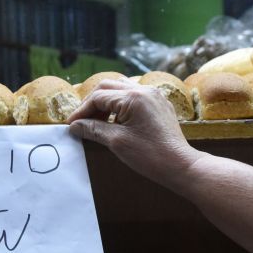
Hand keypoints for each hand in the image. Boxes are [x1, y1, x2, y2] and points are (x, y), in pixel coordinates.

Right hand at [67, 80, 203, 189]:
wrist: (180, 165)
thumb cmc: (150, 155)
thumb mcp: (117, 142)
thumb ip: (93, 129)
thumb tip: (75, 126)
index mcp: (134, 97)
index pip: (99, 97)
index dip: (82, 111)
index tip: (71, 124)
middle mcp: (144, 90)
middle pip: (108, 87)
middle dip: (92, 103)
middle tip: (81, 121)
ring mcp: (153, 95)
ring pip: (120, 89)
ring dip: (105, 102)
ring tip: (95, 121)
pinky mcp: (158, 104)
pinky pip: (133, 96)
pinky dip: (119, 104)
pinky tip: (114, 120)